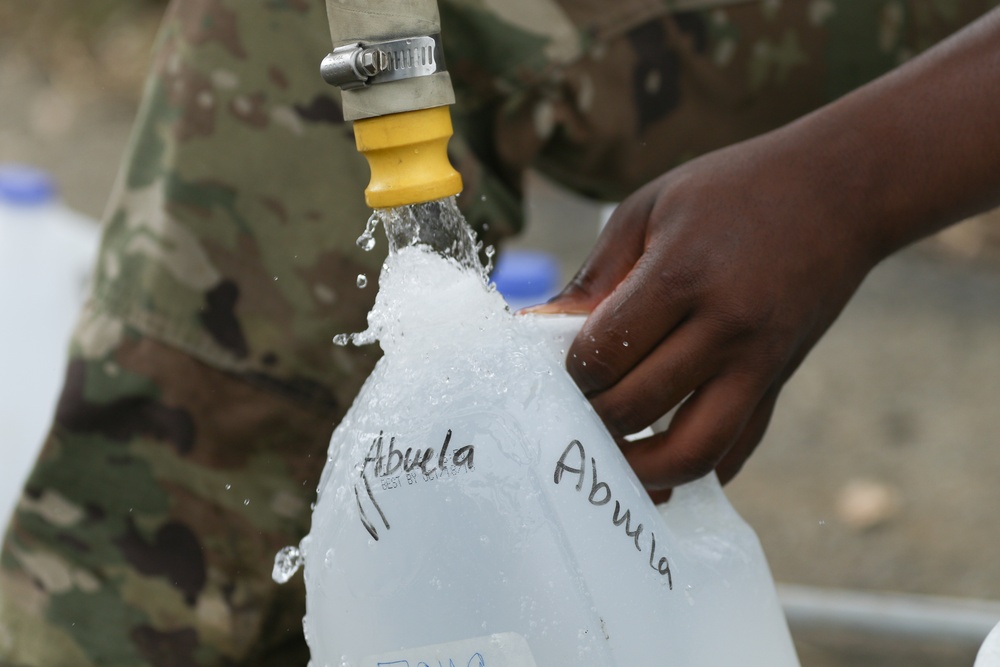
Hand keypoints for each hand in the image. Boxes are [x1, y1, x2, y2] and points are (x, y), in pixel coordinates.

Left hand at [534, 123, 881, 488]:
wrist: (842, 190)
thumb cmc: (733, 190)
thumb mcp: (650, 209)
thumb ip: (594, 276)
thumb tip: (536, 330)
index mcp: (683, 276)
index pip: (602, 354)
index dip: (568, 370)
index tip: (559, 366)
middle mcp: (725, 329)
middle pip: (635, 407)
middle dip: (590, 417)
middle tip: (571, 409)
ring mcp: (759, 364)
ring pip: (690, 453)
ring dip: (639, 468)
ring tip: (609, 457)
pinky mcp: (779, 384)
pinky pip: (736, 452)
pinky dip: (695, 472)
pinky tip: (660, 466)